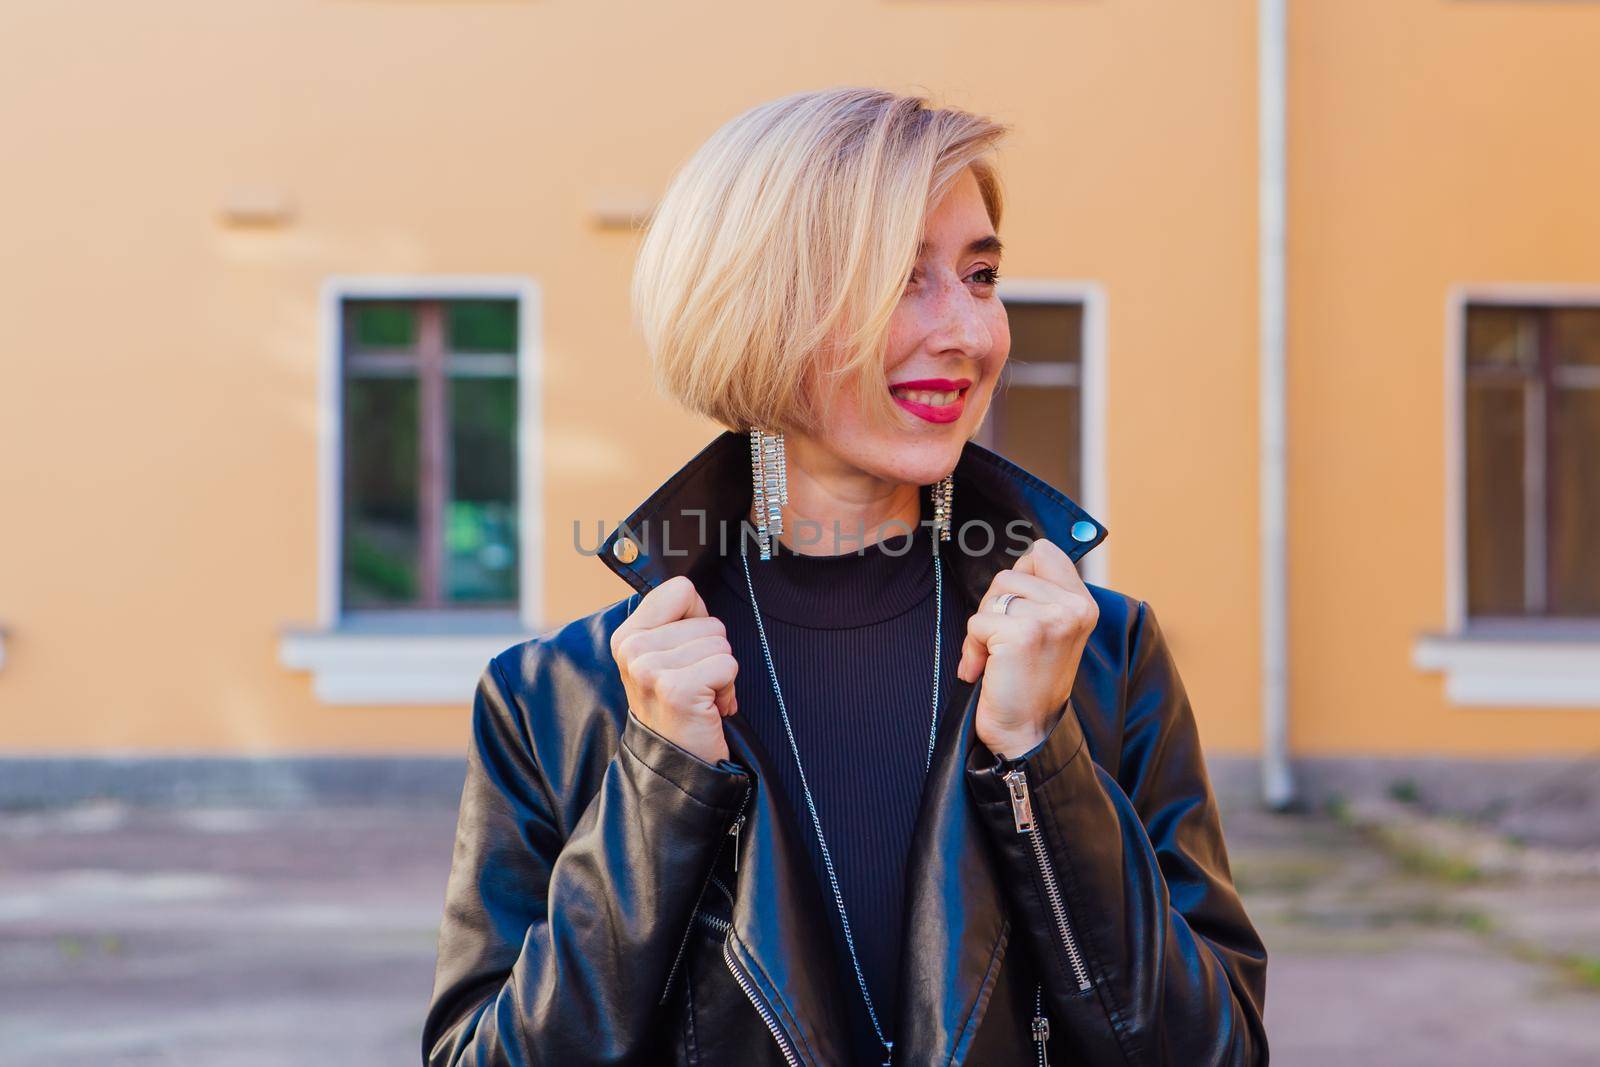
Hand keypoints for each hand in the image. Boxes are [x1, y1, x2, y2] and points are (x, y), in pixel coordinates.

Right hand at [609, 575, 738, 765]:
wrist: (676, 764)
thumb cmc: (678, 706)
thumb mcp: (662, 657)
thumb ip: (673, 621)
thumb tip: (689, 588)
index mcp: (627, 635)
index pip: (681, 590)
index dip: (698, 619)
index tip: (687, 652)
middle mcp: (632, 649)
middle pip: (709, 620)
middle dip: (713, 653)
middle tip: (696, 684)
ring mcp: (651, 669)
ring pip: (720, 643)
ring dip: (722, 673)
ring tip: (701, 697)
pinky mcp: (676, 689)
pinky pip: (727, 665)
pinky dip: (728, 690)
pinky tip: (708, 708)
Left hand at [957, 537, 1097, 759]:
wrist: (1026, 734)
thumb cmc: (1029, 683)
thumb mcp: (1050, 631)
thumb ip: (1042, 594)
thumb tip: (1022, 556)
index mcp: (1083, 603)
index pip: (1042, 552)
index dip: (1019, 578)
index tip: (1017, 614)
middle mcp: (1075, 607)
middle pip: (1010, 573)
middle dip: (995, 607)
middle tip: (1004, 644)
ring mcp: (1052, 618)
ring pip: (994, 593)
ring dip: (983, 627)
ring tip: (998, 658)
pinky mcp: (1024, 634)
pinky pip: (978, 621)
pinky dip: (973, 648)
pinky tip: (986, 671)